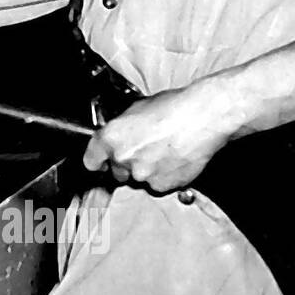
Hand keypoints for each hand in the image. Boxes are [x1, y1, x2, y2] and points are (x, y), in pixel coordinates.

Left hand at [82, 81, 236, 193]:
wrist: (203, 118)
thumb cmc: (174, 108)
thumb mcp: (135, 109)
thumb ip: (120, 129)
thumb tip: (117, 136)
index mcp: (110, 138)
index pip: (90, 162)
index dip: (98, 161)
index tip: (103, 162)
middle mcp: (122, 158)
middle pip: (116, 172)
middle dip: (127, 165)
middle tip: (144, 151)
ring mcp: (142, 174)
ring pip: (138, 179)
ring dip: (147, 171)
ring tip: (164, 152)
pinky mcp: (162, 185)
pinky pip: (158, 185)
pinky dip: (165, 177)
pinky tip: (175, 160)